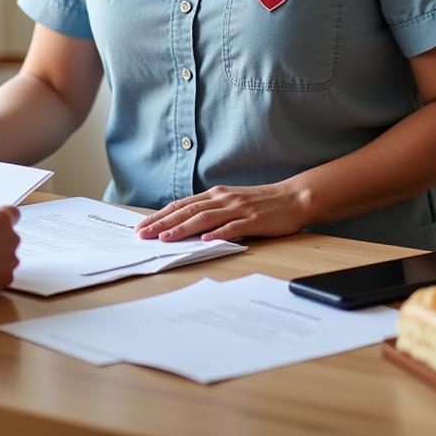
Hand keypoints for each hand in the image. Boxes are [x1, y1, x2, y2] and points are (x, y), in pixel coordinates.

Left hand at [135, 182, 310, 242]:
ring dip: (183, 228)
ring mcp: (237, 208)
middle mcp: (223, 199)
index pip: (181, 205)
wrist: (293, 197)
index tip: (142, 225)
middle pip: (187, 211)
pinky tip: (205, 240)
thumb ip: (211, 211)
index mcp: (215, 195)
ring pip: (204, 218)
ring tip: (165, 238)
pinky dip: (218, 233)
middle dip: (163, 223)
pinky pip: (233, 227)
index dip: (160, 215)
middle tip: (143, 233)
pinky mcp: (253, 219)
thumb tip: (186, 224)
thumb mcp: (231, 203)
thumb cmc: (260, 203)